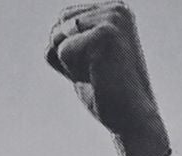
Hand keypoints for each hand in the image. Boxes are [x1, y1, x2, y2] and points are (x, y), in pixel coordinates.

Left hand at [45, 2, 170, 155]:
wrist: (132, 119)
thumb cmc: (106, 92)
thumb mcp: (83, 59)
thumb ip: (68, 41)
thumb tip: (50, 43)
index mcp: (115, 9)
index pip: (63, 18)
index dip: (70, 48)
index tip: (96, 64)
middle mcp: (116, 8)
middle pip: (58, 24)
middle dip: (67, 54)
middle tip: (96, 71)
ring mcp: (113, 20)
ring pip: (58, 36)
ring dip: (70, 63)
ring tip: (97, 73)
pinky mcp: (105, 35)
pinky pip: (63, 50)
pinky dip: (72, 71)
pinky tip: (98, 77)